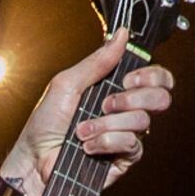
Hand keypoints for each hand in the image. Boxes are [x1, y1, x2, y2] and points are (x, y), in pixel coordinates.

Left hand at [0, 31, 174, 195]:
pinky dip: (106, 142)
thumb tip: (122, 35)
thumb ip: (97, 62)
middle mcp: (125, 112)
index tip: (127, 80)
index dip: (151, 76)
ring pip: (142, 121)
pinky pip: (131, 144)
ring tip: (82, 130)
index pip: (155, 78)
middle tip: (106, 104)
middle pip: (160, 98)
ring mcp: (126, 136)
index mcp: (116, 90)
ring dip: (108, 123)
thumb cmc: (45, 125)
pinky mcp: (123, 159)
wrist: (34, 161)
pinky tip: (87, 147)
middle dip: (134, 98)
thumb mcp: (67, 84)